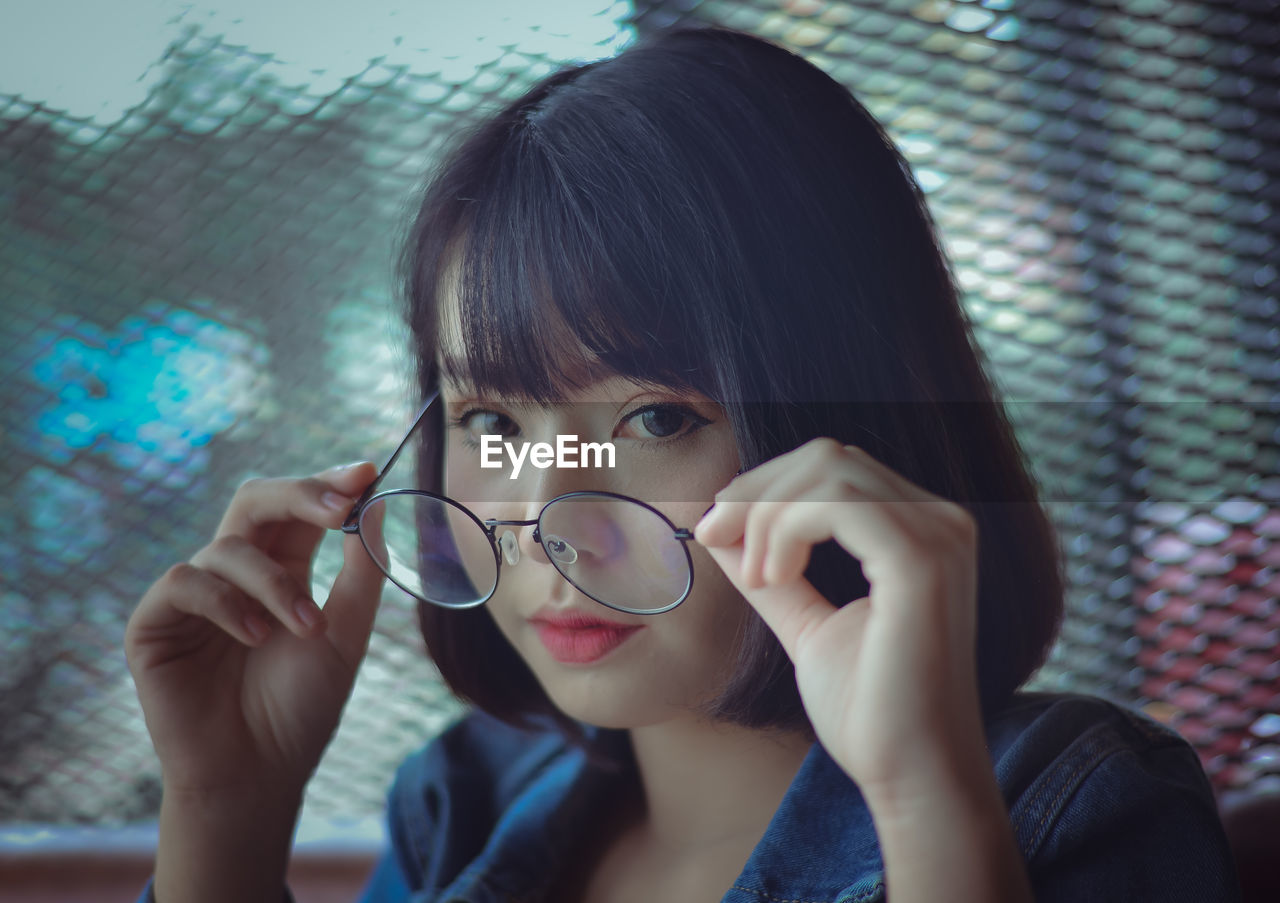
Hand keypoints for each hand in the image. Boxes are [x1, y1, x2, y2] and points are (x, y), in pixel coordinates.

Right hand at [124, 462, 386, 801]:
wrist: (260, 774)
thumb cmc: (302, 707)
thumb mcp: (347, 634)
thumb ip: (362, 571)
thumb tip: (376, 504)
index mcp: (282, 568)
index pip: (299, 508)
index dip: (329, 483)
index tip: (367, 473)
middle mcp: (235, 573)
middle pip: (255, 500)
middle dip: (300, 495)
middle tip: (339, 507)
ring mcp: (193, 596)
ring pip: (228, 547)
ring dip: (275, 584)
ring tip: (305, 630)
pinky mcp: (154, 624)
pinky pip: (184, 582)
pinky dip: (225, 603)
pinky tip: (253, 638)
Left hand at [693, 438, 988, 806]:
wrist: (911, 775)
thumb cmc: (871, 712)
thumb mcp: (808, 626)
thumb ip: (773, 575)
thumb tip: (720, 530)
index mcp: (923, 531)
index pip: (833, 467)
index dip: (764, 487)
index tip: (714, 530)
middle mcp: (942, 522)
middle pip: (827, 457)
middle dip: (756, 492)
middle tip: (714, 538)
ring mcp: (940, 537)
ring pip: (827, 472)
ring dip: (766, 516)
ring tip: (755, 576)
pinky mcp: (923, 562)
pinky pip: (835, 505)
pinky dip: (785, 530)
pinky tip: (772, 577)